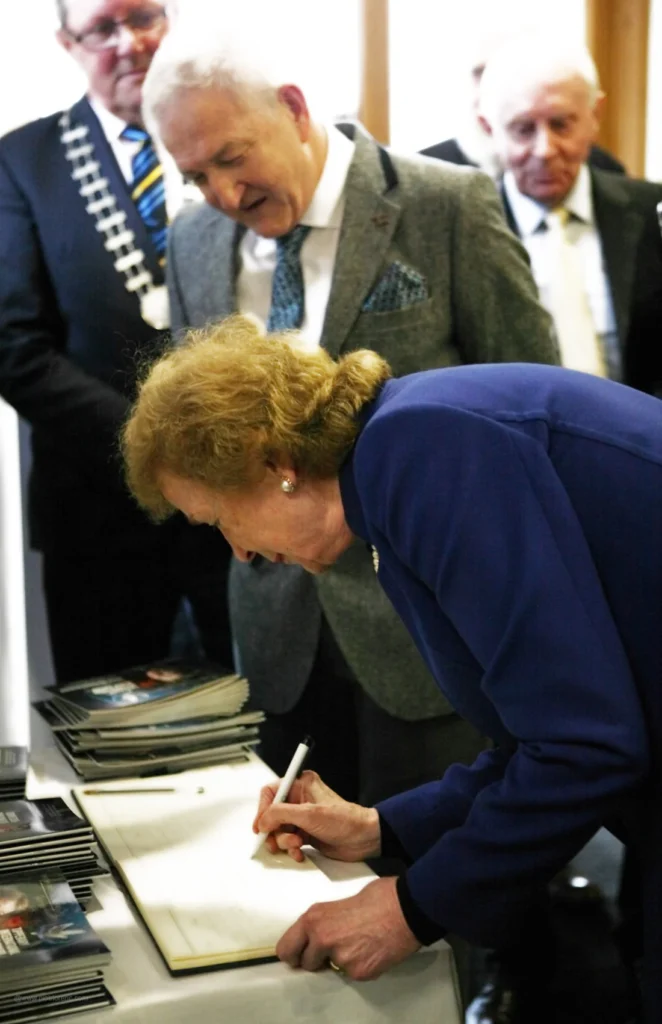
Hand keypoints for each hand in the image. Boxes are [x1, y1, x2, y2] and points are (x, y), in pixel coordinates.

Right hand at [253, 770, 380, 862]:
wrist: (364, 839)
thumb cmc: (346, 820)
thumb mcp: (310, 814)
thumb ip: (281, 814)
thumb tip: (262, 821)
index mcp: (301, 784)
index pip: (271, 793)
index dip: (263, 810)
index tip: (261, 826)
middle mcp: (299, 799)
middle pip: (272, 815)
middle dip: (275, 831)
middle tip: (280, 841)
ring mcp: (302, 818)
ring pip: (279, 831)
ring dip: (285, 842)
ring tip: (298, 844)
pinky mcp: (306, 834)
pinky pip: (288, 842)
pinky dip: (291, 849)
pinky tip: (300, 853)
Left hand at [276, 876, 421, 979]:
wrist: (407, 907)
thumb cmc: (379, 897)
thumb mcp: (339, 904)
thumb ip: (325, 922)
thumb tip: (321, 934)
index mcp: (314, 918)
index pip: (286, 948)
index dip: (294, 952)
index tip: (301, 953)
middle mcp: (322, 939)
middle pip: (305, 963)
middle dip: (316, 959)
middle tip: (332, 949)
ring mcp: (340, 958)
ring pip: (331, 968)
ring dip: (340, 961)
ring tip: (359, 943)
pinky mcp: (358, 972)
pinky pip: (352, 973)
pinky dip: (360, 965)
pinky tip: (372, 949)